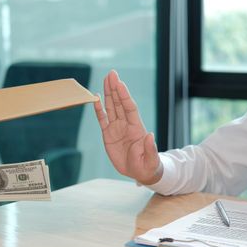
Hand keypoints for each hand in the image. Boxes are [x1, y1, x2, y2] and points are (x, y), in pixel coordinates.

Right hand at [93, 70, 162, 184]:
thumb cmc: (148, 165)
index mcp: (136, 128)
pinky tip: (96, 98)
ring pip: (111, 107)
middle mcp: (126, 124)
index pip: (129, 108)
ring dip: (109, 93)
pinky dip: (99, 109)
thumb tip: (150, 135)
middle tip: (111, 73)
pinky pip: (102, 119)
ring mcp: (117, 128)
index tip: (120, 83)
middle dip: (115, 88)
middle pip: (119, 103)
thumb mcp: (150, 159)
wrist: (140, 172)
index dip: (124, 95)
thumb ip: (149, 148)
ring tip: (106, 79)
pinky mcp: (108, 134)